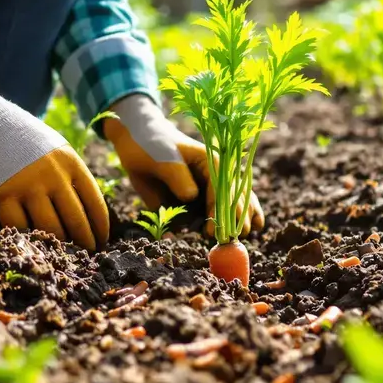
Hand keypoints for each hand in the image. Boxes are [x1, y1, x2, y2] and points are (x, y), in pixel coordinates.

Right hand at [0, 74, 108, 250]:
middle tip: (85, 254)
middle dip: (82, 244)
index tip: (101, 242)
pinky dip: (19, 235)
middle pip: (72, 224)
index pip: (93, 204)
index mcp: (68, 163)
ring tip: (57, 251)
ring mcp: (20, 190)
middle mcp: (48, 177)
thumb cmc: (22, 141)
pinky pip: (12, 229)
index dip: (100, 228)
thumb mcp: (55, 150)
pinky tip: (24, 236)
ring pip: (44, 232)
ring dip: (53, 245)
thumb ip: (71, 178)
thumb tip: (89, 217)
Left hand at [102, 94, 263, 236]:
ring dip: (238, 221)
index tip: (212, 229)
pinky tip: (245, 230)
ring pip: (233, 206)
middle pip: (234, 199)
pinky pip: (213, 215)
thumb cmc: (151, 147)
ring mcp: (207, 191)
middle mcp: (215, 178)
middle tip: (229, 239)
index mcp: (211, 163)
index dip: (218, 210)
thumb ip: (178, 177)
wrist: (137, 144)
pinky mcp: (196, 202)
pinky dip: (224, 223)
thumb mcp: (163, 158)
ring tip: (241, 236)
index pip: (221, 189)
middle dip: (235, 219)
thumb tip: (191, 197)